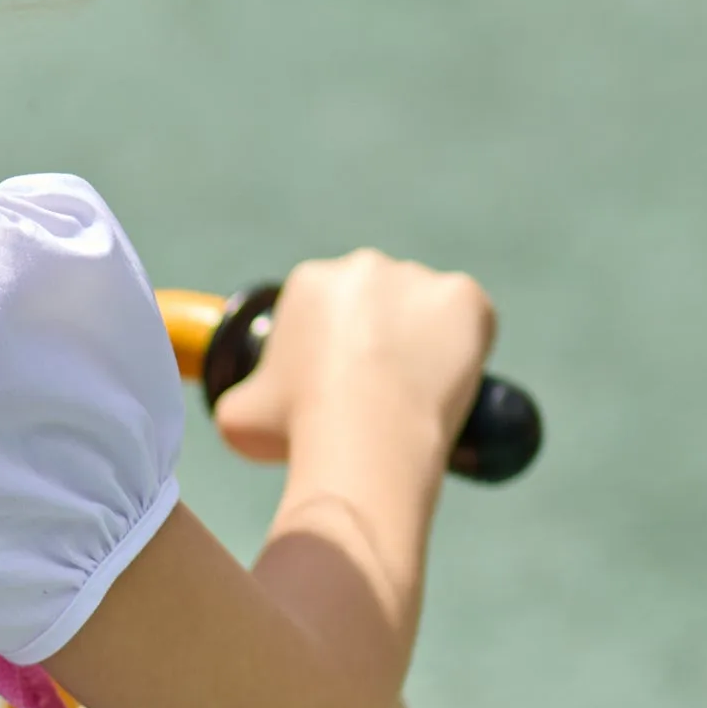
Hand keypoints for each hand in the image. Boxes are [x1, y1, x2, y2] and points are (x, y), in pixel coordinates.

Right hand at [212, 251, 494, 470]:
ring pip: (424, 309)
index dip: (329, 347)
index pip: (326, 308)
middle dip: (378, 334)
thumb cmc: (295, 428)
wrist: (363, 441)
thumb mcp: (238, 413)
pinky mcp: (466, 299)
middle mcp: (364, 266)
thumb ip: (238, 396)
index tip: (335, 382)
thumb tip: (245, 402)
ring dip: (421, 338)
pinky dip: (464, 347)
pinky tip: (446, 382)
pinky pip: (468, 321)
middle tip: (378, 389)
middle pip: (377, 299)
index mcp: (309, 281)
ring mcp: (419, 278)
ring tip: (414, 392)